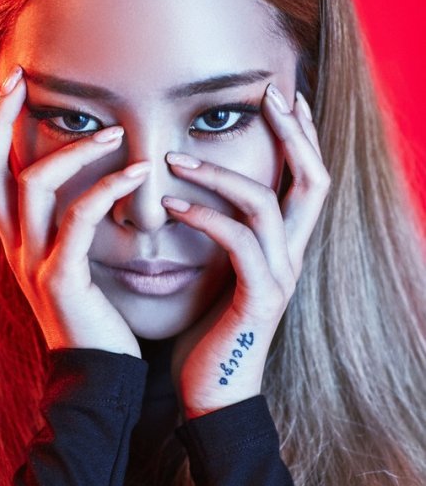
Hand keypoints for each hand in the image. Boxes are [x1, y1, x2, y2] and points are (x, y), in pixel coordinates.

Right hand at [0, 65, 148, 357]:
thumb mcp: (70, 261)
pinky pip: (78, 220)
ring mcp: (33, 263)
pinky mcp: (62, 279)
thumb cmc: (93, 312)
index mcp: (14, 240)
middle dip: (1, 120)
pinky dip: (107, 189)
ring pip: (32, 186)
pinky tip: (138, 174)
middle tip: (25, 79)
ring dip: (73, 149)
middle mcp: (13, 247)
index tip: (14, 86)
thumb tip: (82, 180)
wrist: (99, 371)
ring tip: (115, 133)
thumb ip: (66, 222)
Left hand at [163, 84, 330, 418]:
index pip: (307, 180)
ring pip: (266, 205)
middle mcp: (292, 257)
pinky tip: (173, 205)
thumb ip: (222, 234)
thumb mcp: (219, 272)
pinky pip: (237, 243)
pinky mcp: (258, 299)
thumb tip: (200, 197)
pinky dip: (205, 217)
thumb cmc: (208, 330)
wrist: (212, 392)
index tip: (284, 98)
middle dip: (293, 132)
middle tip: (269, 93)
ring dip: (221, 173)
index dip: (303, 136)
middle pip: (312, 179)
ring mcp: (280, 277)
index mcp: (285, 247)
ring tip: (176, 158)